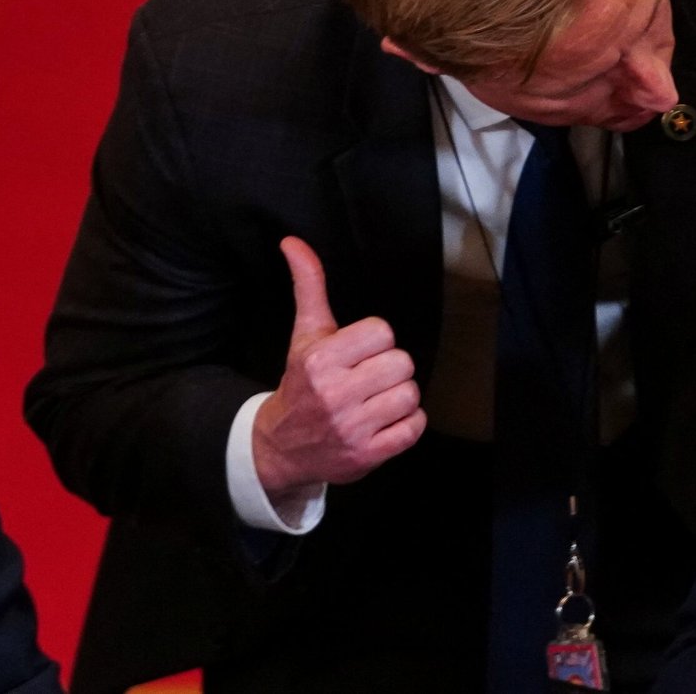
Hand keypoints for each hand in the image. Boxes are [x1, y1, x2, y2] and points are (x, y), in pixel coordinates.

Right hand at [252, 237, 426, 512]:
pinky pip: (415, 427)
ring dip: (398, 398)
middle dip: (389, 369)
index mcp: (320, 360)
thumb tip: (293, 241)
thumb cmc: (302, 383)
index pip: (383, 332)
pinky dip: (406, 425)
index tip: (357, 354)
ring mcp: (352, 427)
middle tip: (366, 380)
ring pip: (412, 394)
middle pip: (402, 363)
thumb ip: (309, 286)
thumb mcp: (305, 335)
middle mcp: (335, 394)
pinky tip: (382, 423)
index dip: (375, 342)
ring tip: (373, 402)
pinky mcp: (368, 455)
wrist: (280, 448)